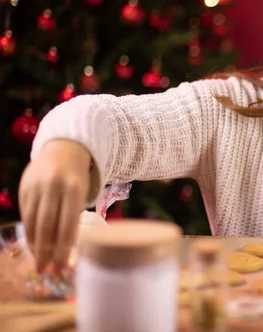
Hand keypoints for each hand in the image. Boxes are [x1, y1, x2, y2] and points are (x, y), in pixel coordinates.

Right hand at [18, 140, 90, 270]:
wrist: (63, 148)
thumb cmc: (77, 177)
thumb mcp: (82, 192)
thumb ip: (74, 215)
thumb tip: (67, 249)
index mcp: (73, 188)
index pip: (68, 222)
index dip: (64, 246)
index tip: (62, 265)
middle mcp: (53, 187)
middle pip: (48, 224)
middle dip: (48, 250)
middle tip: (48, 270)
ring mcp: (36, 186)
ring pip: (34, 221)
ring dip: (36, 246)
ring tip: (40, 263)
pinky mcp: (23, 188)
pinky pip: (26, 215)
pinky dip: (30, 232)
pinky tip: (33, 246)